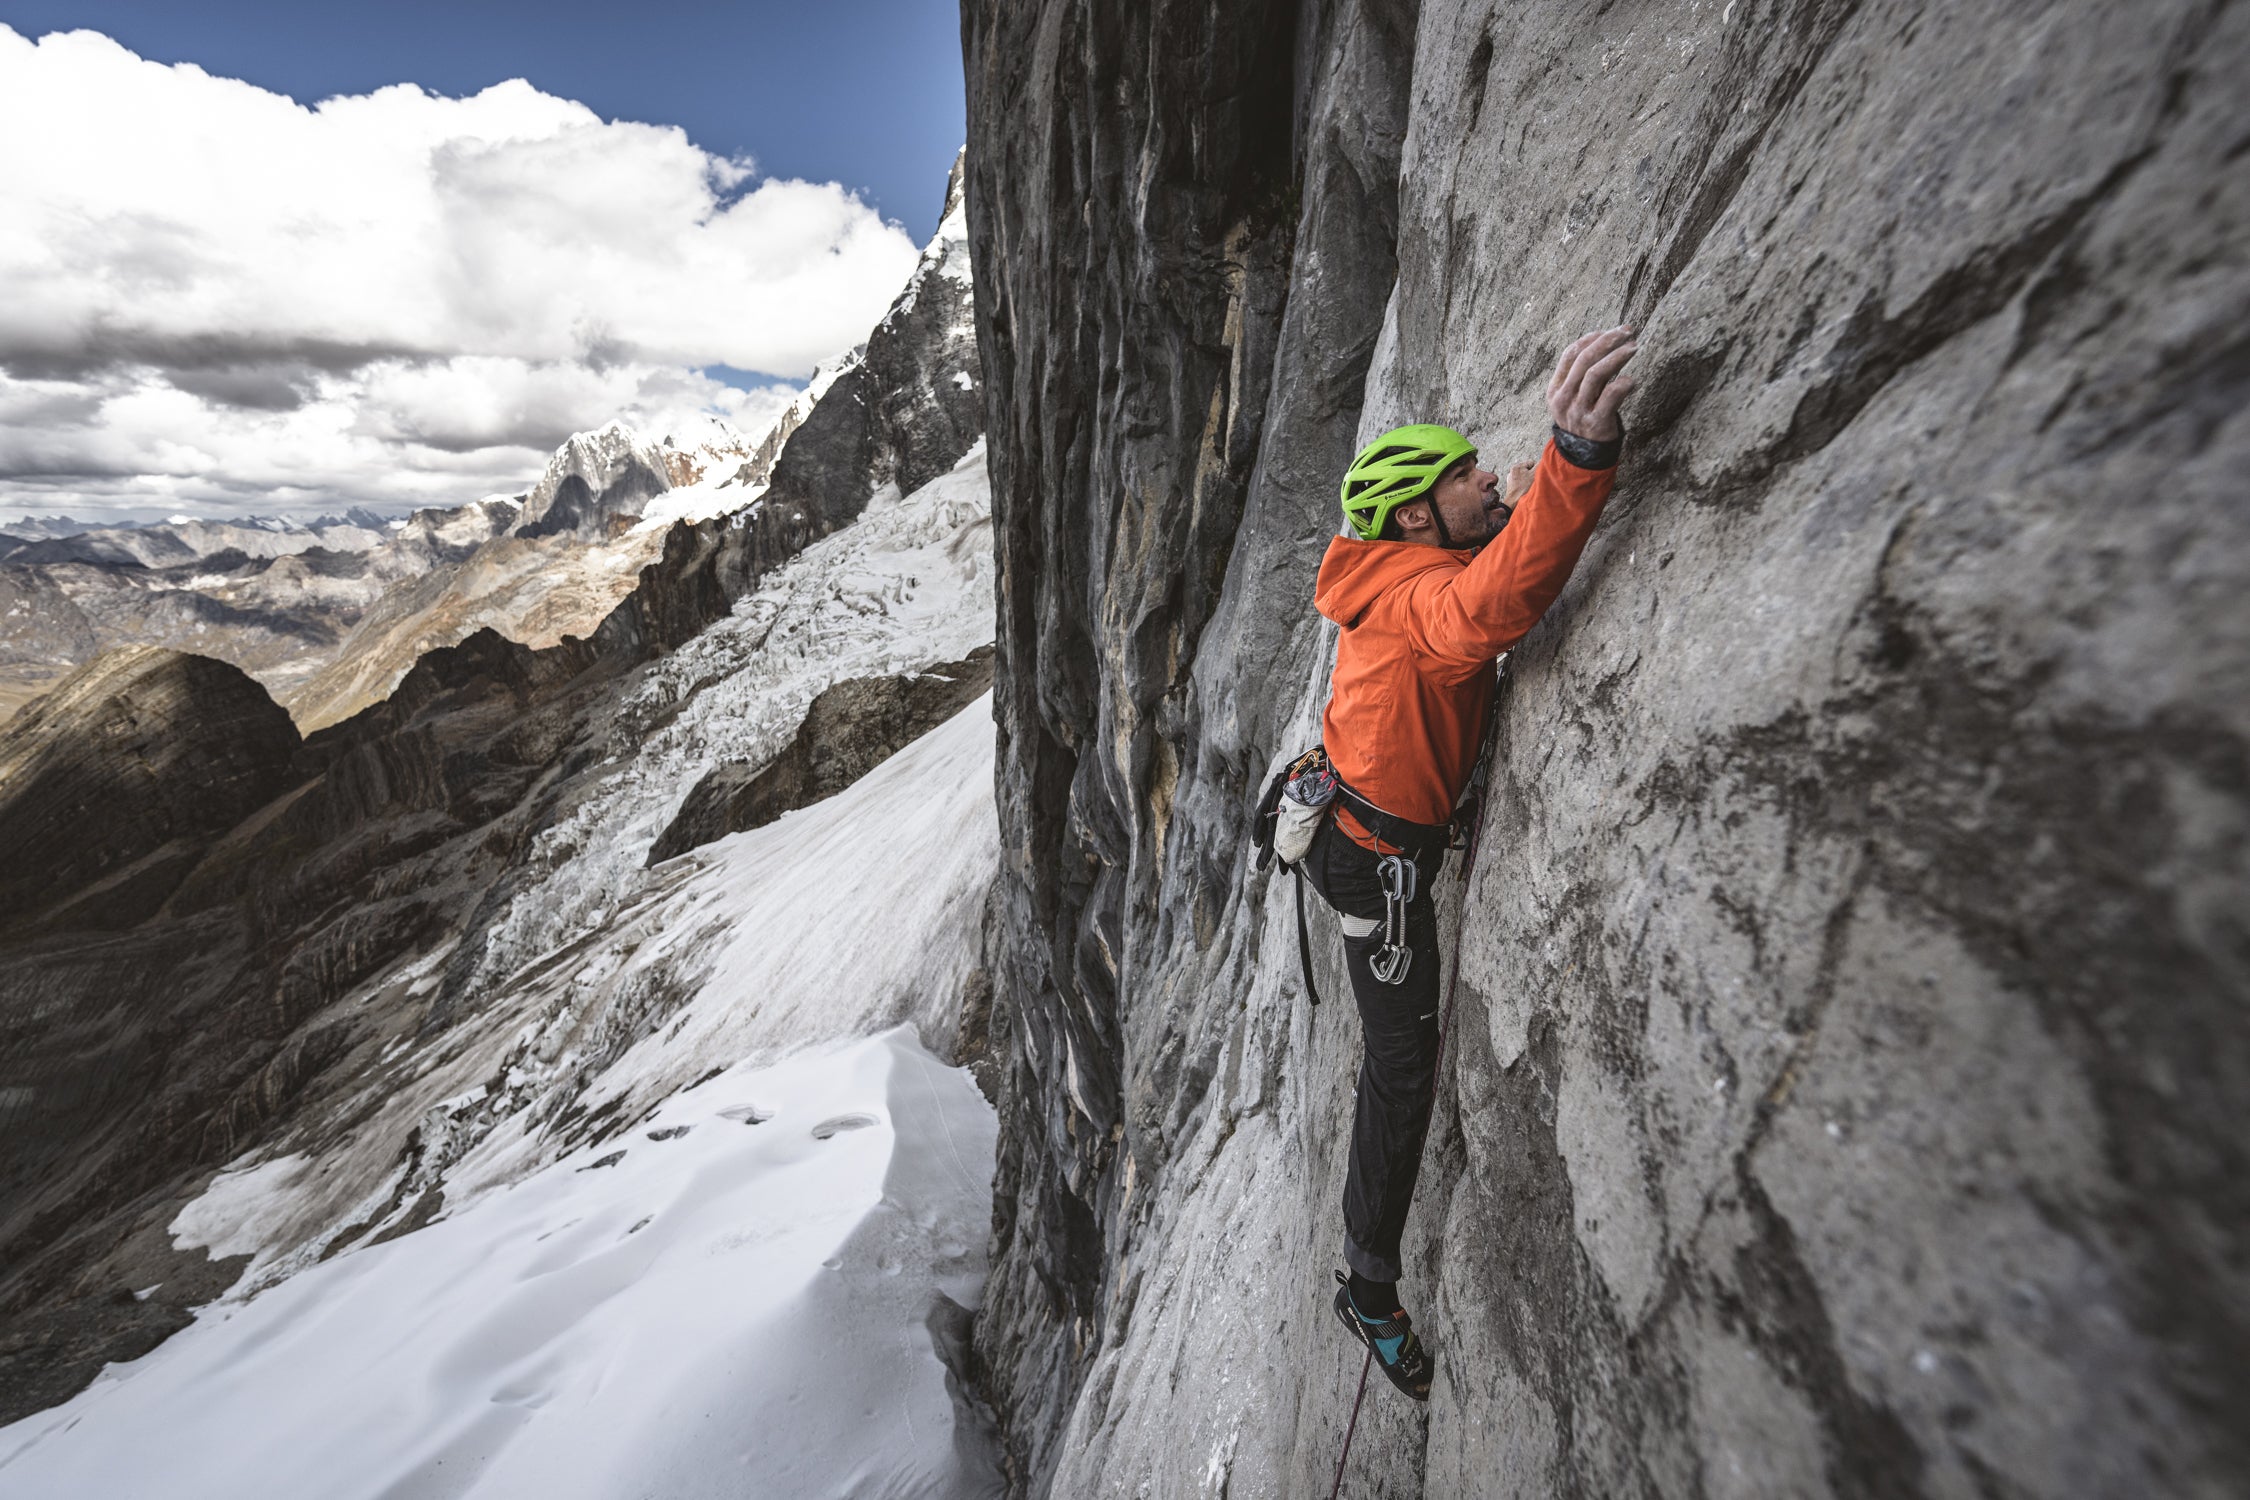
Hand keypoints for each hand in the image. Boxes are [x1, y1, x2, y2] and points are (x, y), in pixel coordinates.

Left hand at [1503, 460, 1535, 505]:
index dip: (1536, 469)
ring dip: (1529, 482)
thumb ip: (1539, 465)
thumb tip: (1544, 459)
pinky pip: (1522, 484)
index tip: (1535, 477)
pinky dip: (1525, 487)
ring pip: (1526, 478)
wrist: (1513, 504)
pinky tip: (1525, 491)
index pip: (1532, 463)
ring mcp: (1512, 480)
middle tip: (1533, 483)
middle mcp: (1512, 472)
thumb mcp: (1534, 475)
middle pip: (1529, 471)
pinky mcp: (1512, 488)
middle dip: (1532, 476)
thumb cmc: (1523, 489)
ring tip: (1529, 488)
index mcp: (1516, 466)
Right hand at [1547, 325, 1637, 441]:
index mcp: (1555, 388)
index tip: (1609, 330)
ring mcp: (1579, 411)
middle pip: (1584, 359)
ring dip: (1617, 357)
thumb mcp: (1573, 396)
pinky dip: (1623, 384)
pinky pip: (1611, 396)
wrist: (1582, 455)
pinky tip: (1631, 379)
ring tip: (1633, 347)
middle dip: (1608, 341)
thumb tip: (1605, 342)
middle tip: (1627, 331)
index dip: (1590, 338)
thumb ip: (1582, 374)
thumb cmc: (1583, 418)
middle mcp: (1564, 398)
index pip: (1570, 354)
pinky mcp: (1596, 422)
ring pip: (1596, 374)